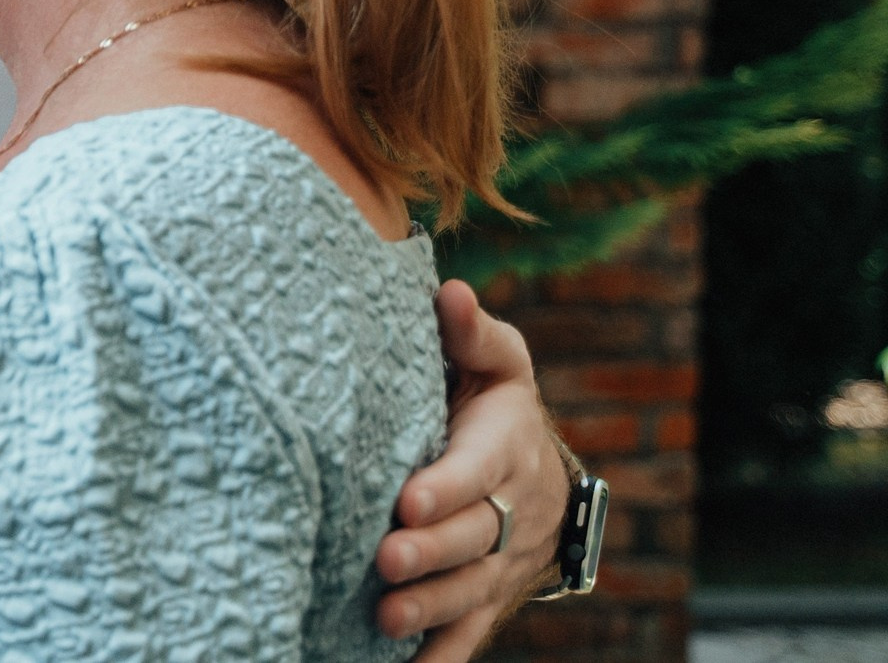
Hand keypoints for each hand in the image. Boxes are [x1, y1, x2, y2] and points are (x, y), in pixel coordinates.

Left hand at [374, 280, 569, 660]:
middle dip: (431, 552)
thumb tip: (448, 293)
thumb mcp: (494, 361)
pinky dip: (445, 655)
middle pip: (473, 538)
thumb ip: (471, 334)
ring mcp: (502, 560)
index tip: (408, 498)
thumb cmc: (493, 402)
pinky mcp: (490, 594)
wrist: (536, 469)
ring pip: (471, 589)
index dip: (447, 487)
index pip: (477, 470)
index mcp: (505, 446)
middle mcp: (511, 510)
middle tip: (385, 559)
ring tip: (385, 617)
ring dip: (431, 607)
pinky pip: (472, 631)